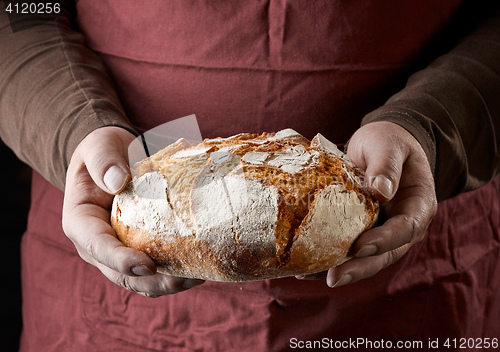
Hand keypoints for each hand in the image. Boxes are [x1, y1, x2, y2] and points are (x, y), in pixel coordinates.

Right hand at [62, 126, 203, 296]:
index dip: (120, 260)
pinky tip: (198, 269)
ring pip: (140, 280)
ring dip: (167, 284)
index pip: (97, 246)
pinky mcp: (139, 250)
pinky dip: (174, 274)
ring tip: (197, 278)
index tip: (147, 264)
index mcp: (81, 222)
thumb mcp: (99, 146)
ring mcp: (119, 251)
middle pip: (121, 274)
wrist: (115, 159)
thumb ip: (104, 161)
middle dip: (152, 282)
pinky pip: (155, 271)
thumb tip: (118, 181)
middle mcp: (97, 245)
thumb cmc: (104, 152)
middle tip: (184, 279)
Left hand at [297, 121, 437, 286]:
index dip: (385, 240)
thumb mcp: (388, 144)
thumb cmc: (387, 141)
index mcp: (419, 204)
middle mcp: (403, 224)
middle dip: (360, 268)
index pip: (406, 227)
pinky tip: (305, 266)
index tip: (361, 246)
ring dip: (341, 269)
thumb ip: (386, 164)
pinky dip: (329, 258)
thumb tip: (382, 191)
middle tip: (334, 278)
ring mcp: (383, 231)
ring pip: (366, 258)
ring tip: (311, 276)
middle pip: (386, 253)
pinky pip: (349, 248)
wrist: (380, 146)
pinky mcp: (363, 231)